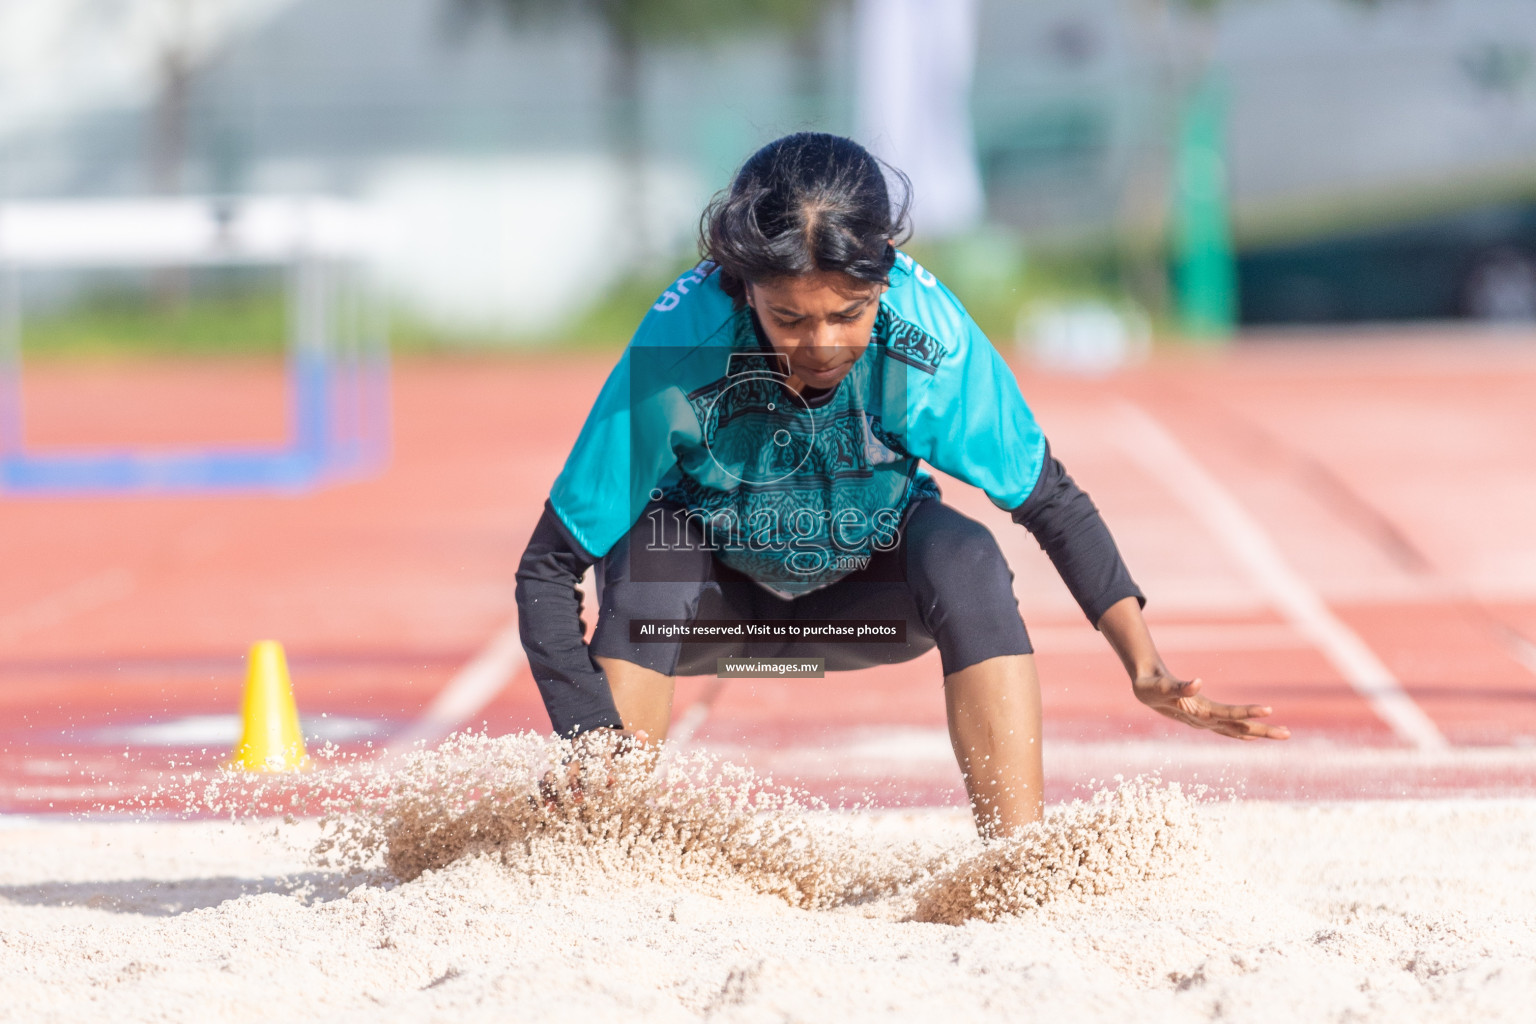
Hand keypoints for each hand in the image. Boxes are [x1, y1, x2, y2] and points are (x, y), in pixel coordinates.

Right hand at [537, 728, 651, 808]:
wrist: (586, 733)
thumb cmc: (606, 742)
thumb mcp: (619, 739)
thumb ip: (631, 740)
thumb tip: (644, 737)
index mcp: (591, 749)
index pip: (597, 759)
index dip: (604, 769)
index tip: (611, 781)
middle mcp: (574, 758)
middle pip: (572, 770)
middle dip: (575, 784)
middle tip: (580, 799)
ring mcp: (562, 767)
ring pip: (553, 776)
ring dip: (553, 791)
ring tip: (552, 809)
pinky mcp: (554, 776)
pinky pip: (543, 784)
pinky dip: (541, 794)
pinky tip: (542, 809)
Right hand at [1132, 671, 1289, 740]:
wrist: (1143, 692)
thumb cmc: (1150, 686)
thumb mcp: (1160, 685)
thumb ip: (1178, 686)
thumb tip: (1197, 681)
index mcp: (1198, 712)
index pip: (1228, 714)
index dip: (1247, 713)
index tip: (1268, 710)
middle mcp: (1205, 721)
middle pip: (1238, 729)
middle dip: (1263, 731)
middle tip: (1287, 734)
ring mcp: (1206, 722)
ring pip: (1237, 731)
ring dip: (1259, 733)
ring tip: (1284, 734)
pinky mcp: (1205, 718)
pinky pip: (1229, 729)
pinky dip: (1244, 732)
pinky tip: (1254, 735)